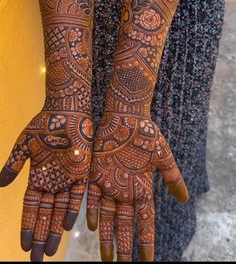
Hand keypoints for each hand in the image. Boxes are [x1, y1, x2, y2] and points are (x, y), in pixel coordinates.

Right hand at [0, 110, 92, 260]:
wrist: (67, 112)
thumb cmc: (44, 125)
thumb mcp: (25, 145)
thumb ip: (14, 165)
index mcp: (37, 177)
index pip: (31, 208)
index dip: (26, 226)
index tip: (22, 244)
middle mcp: (52, 182)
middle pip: (44, 215)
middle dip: (39, 236)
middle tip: (36, 259)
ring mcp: (67, 179)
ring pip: (59, 210)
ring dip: (53, 230)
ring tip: (48, 250)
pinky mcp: (81, 174)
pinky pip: (76, 196)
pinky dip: (71, 210)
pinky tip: (64, 225)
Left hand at [86, 112, 187, 261]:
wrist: (125, 116)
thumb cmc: (146, 134)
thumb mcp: (163, 156)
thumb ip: (172, 177)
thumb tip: (186, 200)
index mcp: (142, 188)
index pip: (145, 221)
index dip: (146, 241)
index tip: (148, 261)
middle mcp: (125, 190)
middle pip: (125, 224)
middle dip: (125, 246)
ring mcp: (110, 183)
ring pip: (108, 216)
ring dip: (107, 236)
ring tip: (107, 257)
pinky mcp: (95, 174)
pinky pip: (92, 197)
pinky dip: (92, 211)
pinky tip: (92, 226)